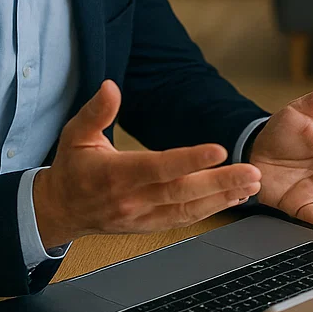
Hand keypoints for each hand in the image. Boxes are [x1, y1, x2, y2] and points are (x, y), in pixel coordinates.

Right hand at [33, 81, 262, 248]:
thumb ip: (96, 111)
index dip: (190, 160)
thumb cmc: (72, 168)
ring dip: (223, 197)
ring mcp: (143, 217)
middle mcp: (132, 199)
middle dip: (220, 182)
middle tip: (252, 172)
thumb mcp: (75, 134)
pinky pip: (185, 220)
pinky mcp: (150, 226)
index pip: (159, 167)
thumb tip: (110, 86)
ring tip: (252, 184)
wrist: (60, 210)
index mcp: (116, 174)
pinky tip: (234, 198)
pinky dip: (211, 210)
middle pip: (182, 192)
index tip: (219, 150)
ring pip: (188, 210)